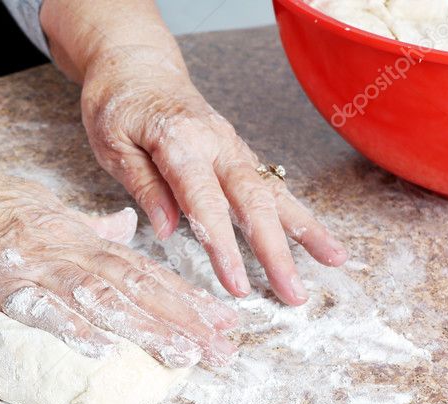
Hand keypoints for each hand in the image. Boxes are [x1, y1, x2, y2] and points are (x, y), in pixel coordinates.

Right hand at [0, 145, 238, 367]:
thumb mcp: (44, 210)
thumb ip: (88, 226)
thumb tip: (125, 230)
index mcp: (80, 236)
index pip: (145, 271)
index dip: (188, 298)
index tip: (225, 323)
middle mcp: (68, 249)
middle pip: (138, 287)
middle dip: (185, 321)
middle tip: (225, 351)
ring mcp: (36, 265)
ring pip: (103, 298)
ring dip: (148, 328)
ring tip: (187, 354)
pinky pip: (42, 309)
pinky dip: (74, 329)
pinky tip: (105, 350)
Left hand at [80, 46, 348, 304]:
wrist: (136, 66)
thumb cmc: (117, 106)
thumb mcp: (112, 144)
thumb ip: (143, 184)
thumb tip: (168, 230)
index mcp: (181, 140)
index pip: (205, 202)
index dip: (223, 246)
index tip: (237, 285)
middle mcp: (217, 143)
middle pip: (253, 202)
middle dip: (276, 251)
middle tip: (294, 293)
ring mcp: (233, 147)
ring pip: (274, 192)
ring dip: (305, 230)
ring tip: (335, 261)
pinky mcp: (239, 153)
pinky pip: (271, 186)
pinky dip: (296, 213)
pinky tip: (317, 238)